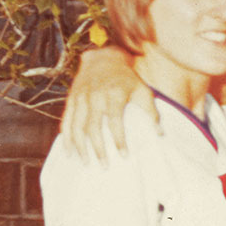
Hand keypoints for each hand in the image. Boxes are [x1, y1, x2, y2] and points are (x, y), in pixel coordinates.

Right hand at [61, 47, 154, 161]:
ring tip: (87, 163)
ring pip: (77, 126)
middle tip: (105, 166)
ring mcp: (81, 98)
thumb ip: (152, 112)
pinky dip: (67, 138)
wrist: (103, 60)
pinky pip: (66, 121)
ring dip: (81, 147)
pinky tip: (70, 152)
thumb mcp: (143, 90)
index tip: (124, 156)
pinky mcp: (71, 100)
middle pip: (93, 127)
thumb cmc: (127, 79)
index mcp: (114, 93)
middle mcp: (95, 96)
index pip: (115, 121)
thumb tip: (159, 134)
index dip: (119, 139)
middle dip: (98, 148)